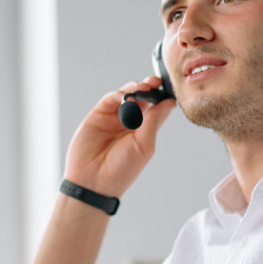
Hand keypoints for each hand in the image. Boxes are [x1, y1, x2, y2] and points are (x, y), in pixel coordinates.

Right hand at [64, 76, 175, 196]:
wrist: (93, 181)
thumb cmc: (121, 170)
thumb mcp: (144, 145)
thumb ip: (154, 121)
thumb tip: (169, 103)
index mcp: (143, 131)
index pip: (156, 109)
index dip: (162, 97)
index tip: (169, 89)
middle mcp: (129, 123)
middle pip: (142, 98)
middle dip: (150, 88)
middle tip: (155, 82)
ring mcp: (113, 118)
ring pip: (126, 95)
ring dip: (135, 89)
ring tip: (143, 88)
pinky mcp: (98, 116)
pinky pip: (109, 100)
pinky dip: (119, 94)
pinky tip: (126, 96)